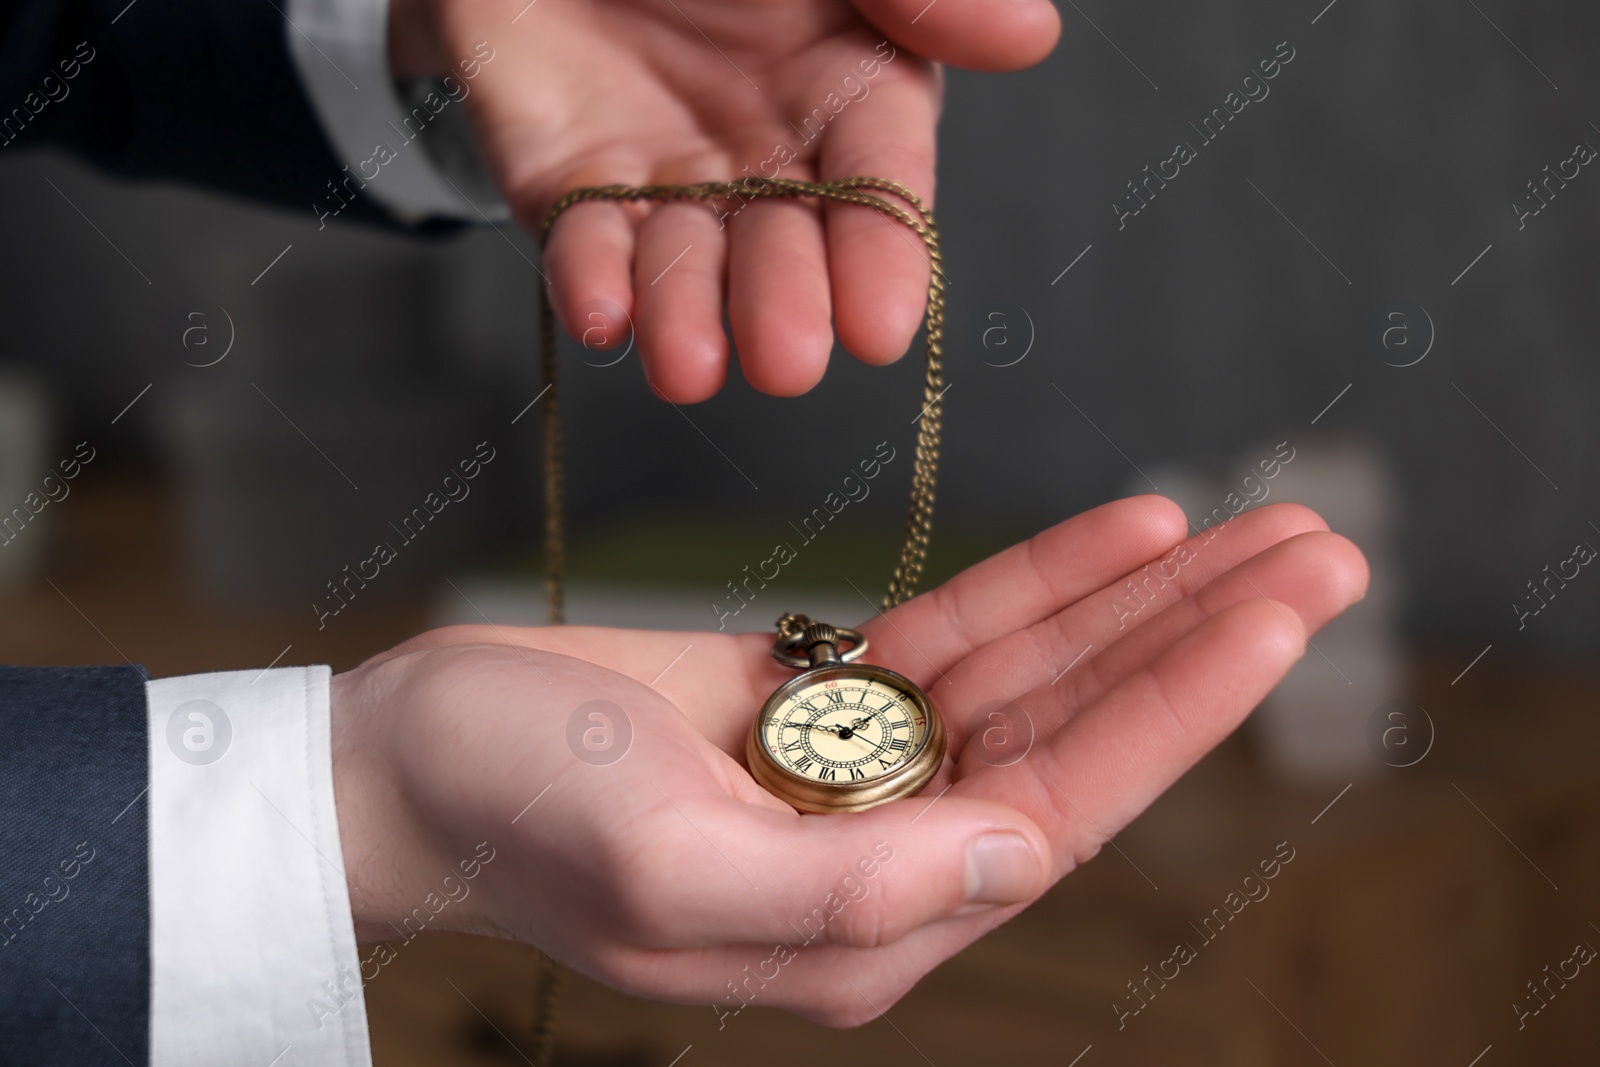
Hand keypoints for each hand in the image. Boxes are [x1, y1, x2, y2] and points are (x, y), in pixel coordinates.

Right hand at [329, 497, 1366, 1024]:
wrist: (410, 755)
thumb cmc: (509, 814)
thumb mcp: (660, 870)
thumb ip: (843, 892)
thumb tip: (1020, 853)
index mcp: (867, 922)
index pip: (1061, 808)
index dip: (1176, 706)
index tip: (1277, 612)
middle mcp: (888, 854)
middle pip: (1078, 733)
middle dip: (1198, 640)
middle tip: (1319, 547)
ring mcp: (860, 770)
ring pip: (1035, 674)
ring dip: (1144, 598)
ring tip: (1255, 523)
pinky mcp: (820, 697)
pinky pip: (957, 634)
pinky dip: (1041, 581)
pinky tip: (1129, 530)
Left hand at [387, 0, 1059, 401]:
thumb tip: (1032, 35)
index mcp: (850, 87)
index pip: (879, 186)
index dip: (881, 257)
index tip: (880, 329)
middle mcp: (766, 149)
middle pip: (783, 243)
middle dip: (783, 303)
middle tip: (786, 361)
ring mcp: (667, 170)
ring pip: (683, 259)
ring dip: (686, 316)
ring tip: (687, 367)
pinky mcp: (568, 179)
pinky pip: (581, 240)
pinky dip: (590, 281)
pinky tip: (606, 317)